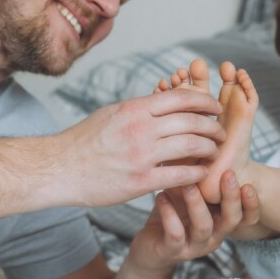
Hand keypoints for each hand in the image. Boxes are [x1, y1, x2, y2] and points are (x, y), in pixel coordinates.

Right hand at [53, 89, 225, 206]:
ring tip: (214, 152)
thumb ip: (142, 108)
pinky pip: (180, 175)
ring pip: (191, 146)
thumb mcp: (113, 113)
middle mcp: (141, 128)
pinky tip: (201, 173)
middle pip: (192, 121)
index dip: (205, 100)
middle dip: (213, 126)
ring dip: (210, 149)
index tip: (215, 107)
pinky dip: (196, 173)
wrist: (59, 169)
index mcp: (135, 108)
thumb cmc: (85, 140)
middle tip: (220, 133)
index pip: (182, 97)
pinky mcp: (140, 181)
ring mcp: (142, 155)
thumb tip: (167, 100)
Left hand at [121, 170, 258, 278]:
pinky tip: (162, 197)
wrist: (151, 246)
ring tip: (188, 184)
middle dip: (231, 198)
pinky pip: (175, 234)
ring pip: (203, 227)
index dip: (252, 204)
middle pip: (232, 220)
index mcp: (222, 221)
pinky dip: (170, 215)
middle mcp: (214, 235)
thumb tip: (207, 138)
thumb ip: (202, 176)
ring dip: (197, 203)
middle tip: (228, 174)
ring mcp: (194, 246)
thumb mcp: (192, 192)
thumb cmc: (175, 213)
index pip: (247, 217)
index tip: (249, 184)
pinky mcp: (172, 251)